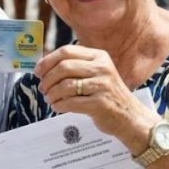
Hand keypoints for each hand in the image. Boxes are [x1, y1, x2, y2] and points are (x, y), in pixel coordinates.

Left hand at [34, 45, 156, 148]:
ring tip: (50, 99)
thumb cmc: (108, 95)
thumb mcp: (97, 74)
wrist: (130, 117)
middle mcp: (102, 68)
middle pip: (64, 67)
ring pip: (65, 85)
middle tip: (42, 88)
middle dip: (48, 78)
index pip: (67, 51)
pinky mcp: (100, 103)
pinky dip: (59, 105)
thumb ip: (76, 67)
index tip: (38, 71)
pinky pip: (71, 102)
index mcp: (99, 56)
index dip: (48, 60)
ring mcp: (102, 85)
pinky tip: (57, 107)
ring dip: (52, 93)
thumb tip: (44, 66)